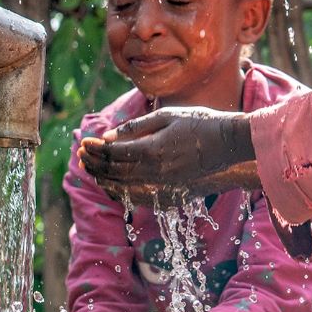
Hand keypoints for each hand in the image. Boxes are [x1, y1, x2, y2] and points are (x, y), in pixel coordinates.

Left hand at [78, 107, 254, 200]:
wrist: (229, 143)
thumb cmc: (200, 122)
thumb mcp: (167, 116)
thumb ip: (136, 127)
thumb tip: (108, 136)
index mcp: (153, 150)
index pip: (114, 153)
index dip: (96, 148)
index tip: (84, 141)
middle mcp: (155, 170)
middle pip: (115, 170)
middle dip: (95, 162)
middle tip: (82, 154)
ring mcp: (163, 183)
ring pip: (124, 185)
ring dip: (103, 177)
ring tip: (91, 168)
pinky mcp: (171, 190)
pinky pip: (139, 195)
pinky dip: (121, 190)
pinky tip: (113, 184)